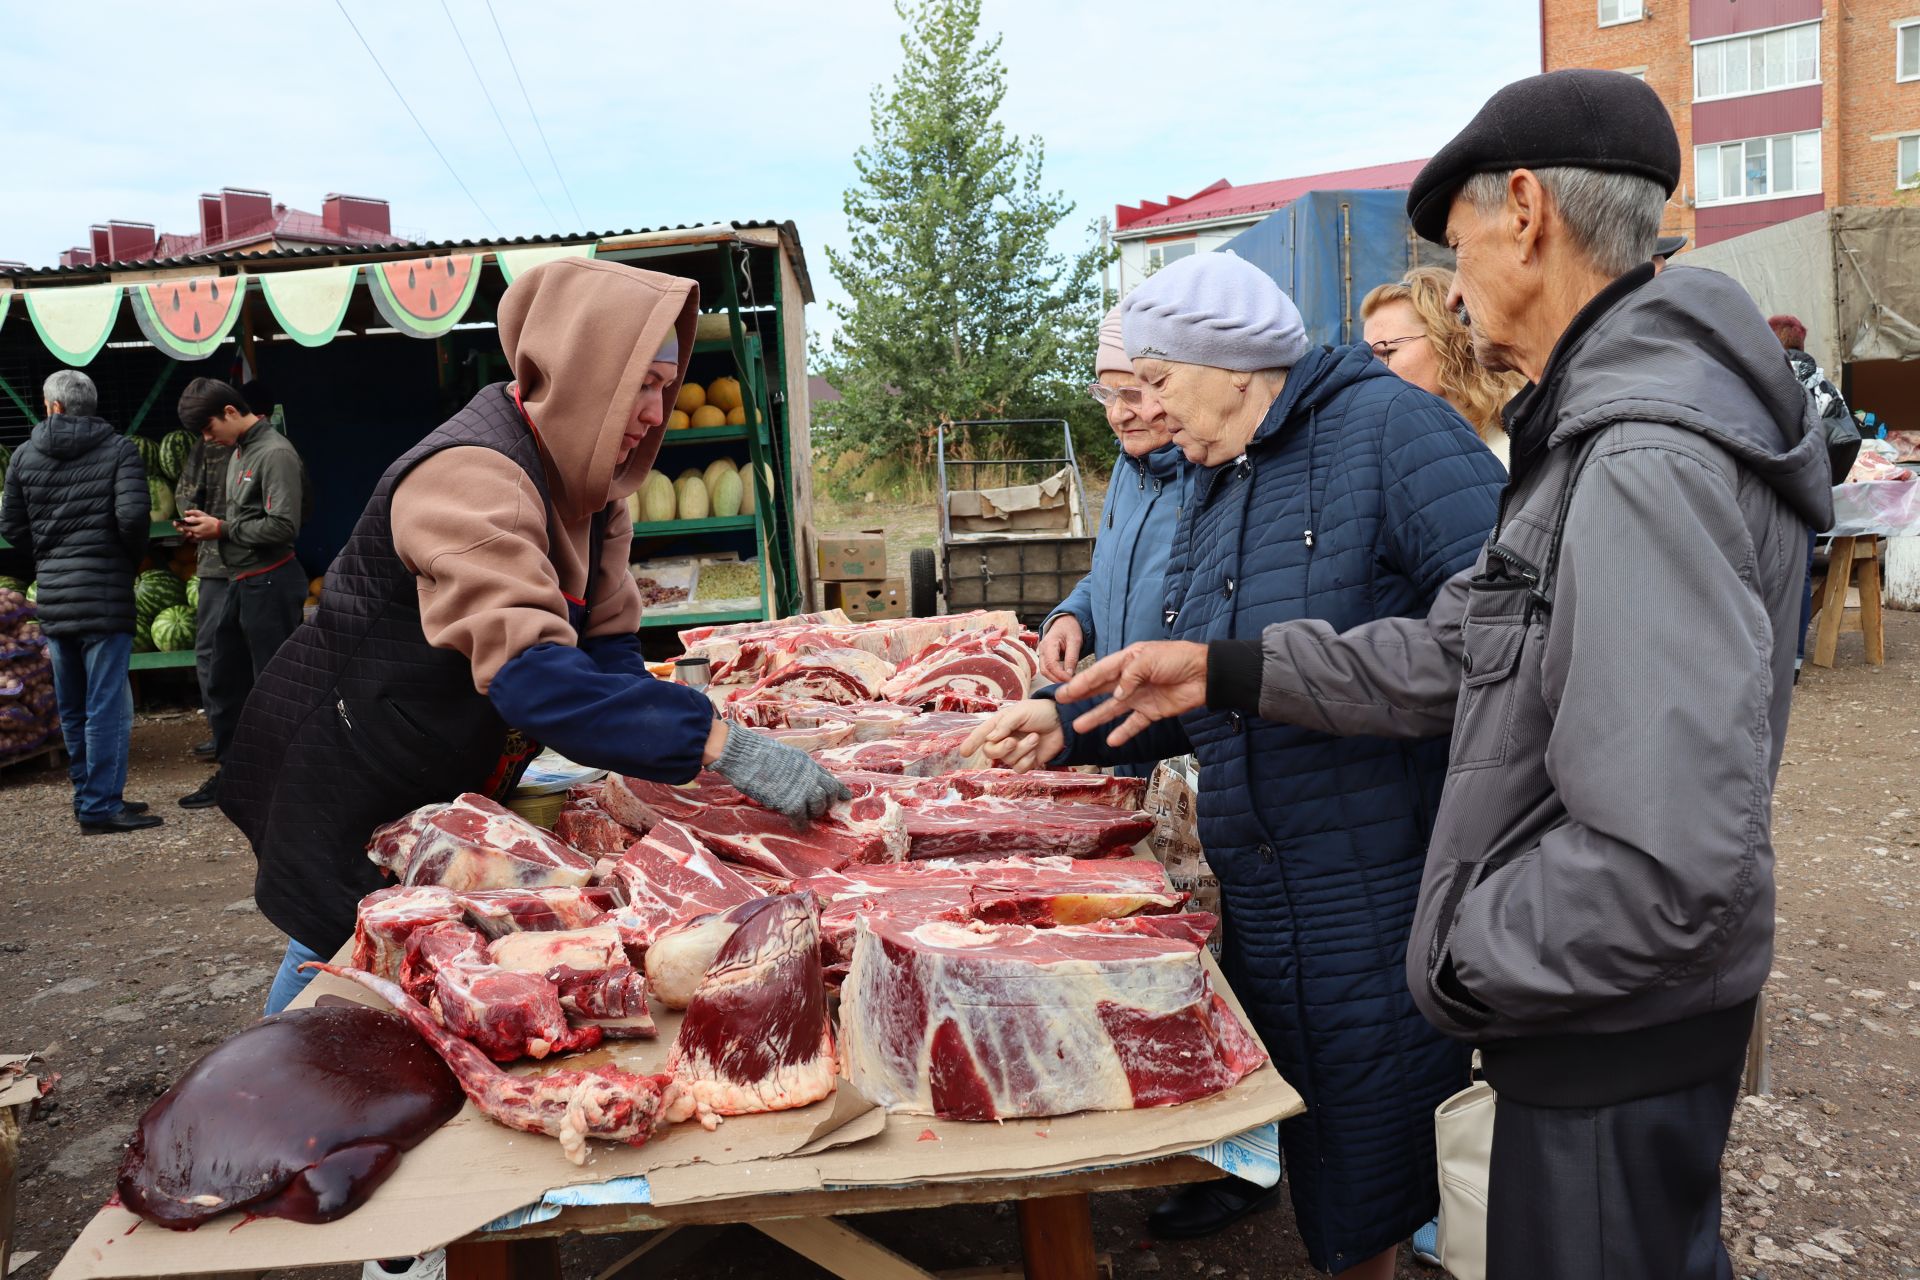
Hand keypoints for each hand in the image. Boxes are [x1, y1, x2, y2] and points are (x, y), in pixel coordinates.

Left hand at [178, 509, 221, 541]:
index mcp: (195, 529)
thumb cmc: (213, 523)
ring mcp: (199, 538)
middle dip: (180, 529)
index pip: (183, 527)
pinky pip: (193, 539)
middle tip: (178, 525)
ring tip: (185, 529)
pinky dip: (190, 537)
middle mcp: (195, 535)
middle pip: (184, 533)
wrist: (221, 530)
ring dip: (185, 533)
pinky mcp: (202, 539)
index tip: (174, 522)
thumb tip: (185, 518)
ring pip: (188, 537)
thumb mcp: (203, 518)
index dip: (178, 524)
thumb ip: (194, 519)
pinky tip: (191, 533)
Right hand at [707, 722, 851, 821]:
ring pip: (819, 806)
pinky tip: (798, 826)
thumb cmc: (756, 754)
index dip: (838, 789)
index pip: (829, 777)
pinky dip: (801, 824)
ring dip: (814, 813)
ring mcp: (802, 789)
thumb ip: (795, 768)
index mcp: (807, 762)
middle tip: (821, 810)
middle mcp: (809, 775)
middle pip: (829, 792)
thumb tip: (796, 780)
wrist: (745, 756)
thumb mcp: (784, 755)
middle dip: (827, 803)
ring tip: (806, 816)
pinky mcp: (791, 803)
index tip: (846, 796)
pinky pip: (802, 818)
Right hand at [957, 699, 1063, 772]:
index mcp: (999, 724)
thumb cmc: (1040, 711)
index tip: (964, 752)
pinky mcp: (1027, 761)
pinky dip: (1028, 760)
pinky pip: (1019, 768)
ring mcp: (1015, 751)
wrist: (1063, 721)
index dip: (971, 743)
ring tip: (1035, 738)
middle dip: (1001, 749)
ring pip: (1007, 760)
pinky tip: (1036, 750)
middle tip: (1013, 741)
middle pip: (990, 752)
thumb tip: (990, 739)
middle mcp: (1004, 739)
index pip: (981, 734)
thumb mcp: (1021, 712)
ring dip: (1022, 750)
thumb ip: (1005, 725)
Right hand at [1036, 615, 1083, 682]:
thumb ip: (1072, 658)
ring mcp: (1042, 654)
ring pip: (1044, 671)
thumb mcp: (1075, 641)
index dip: (1060, 675)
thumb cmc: (1070, 629)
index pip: (1051, 664)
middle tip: (1070, 684)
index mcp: (1049, 643)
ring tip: (1068, 682)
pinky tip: (1064, 677)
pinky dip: (1054, 675)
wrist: (1066, 621)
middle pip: (1045, 670)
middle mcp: (1042, 649)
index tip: (1071, 680)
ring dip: (1055, 678)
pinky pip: (1047, 669)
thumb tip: (1069, 674)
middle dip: (1057, 679)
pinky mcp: (1045, 657)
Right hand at [1057, 641, 1208, 747]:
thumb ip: (1129, 676)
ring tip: (1079, 727)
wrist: (1206, 674)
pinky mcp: (1153, 711)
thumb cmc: (1178, 658)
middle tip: (1062, 703)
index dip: (1081, 682)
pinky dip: (1123, 732)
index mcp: (1128, 660)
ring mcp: (1141, 696)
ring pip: (1113, 709)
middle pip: (1102, 690)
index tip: (1064, 691)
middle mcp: (1131, 679)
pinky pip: (1134, 723)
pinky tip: (1111, 741)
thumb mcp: (1149, 659)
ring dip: (1097, 717)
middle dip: (1082, 696)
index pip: (1100, 672)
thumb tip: (1117, 695)